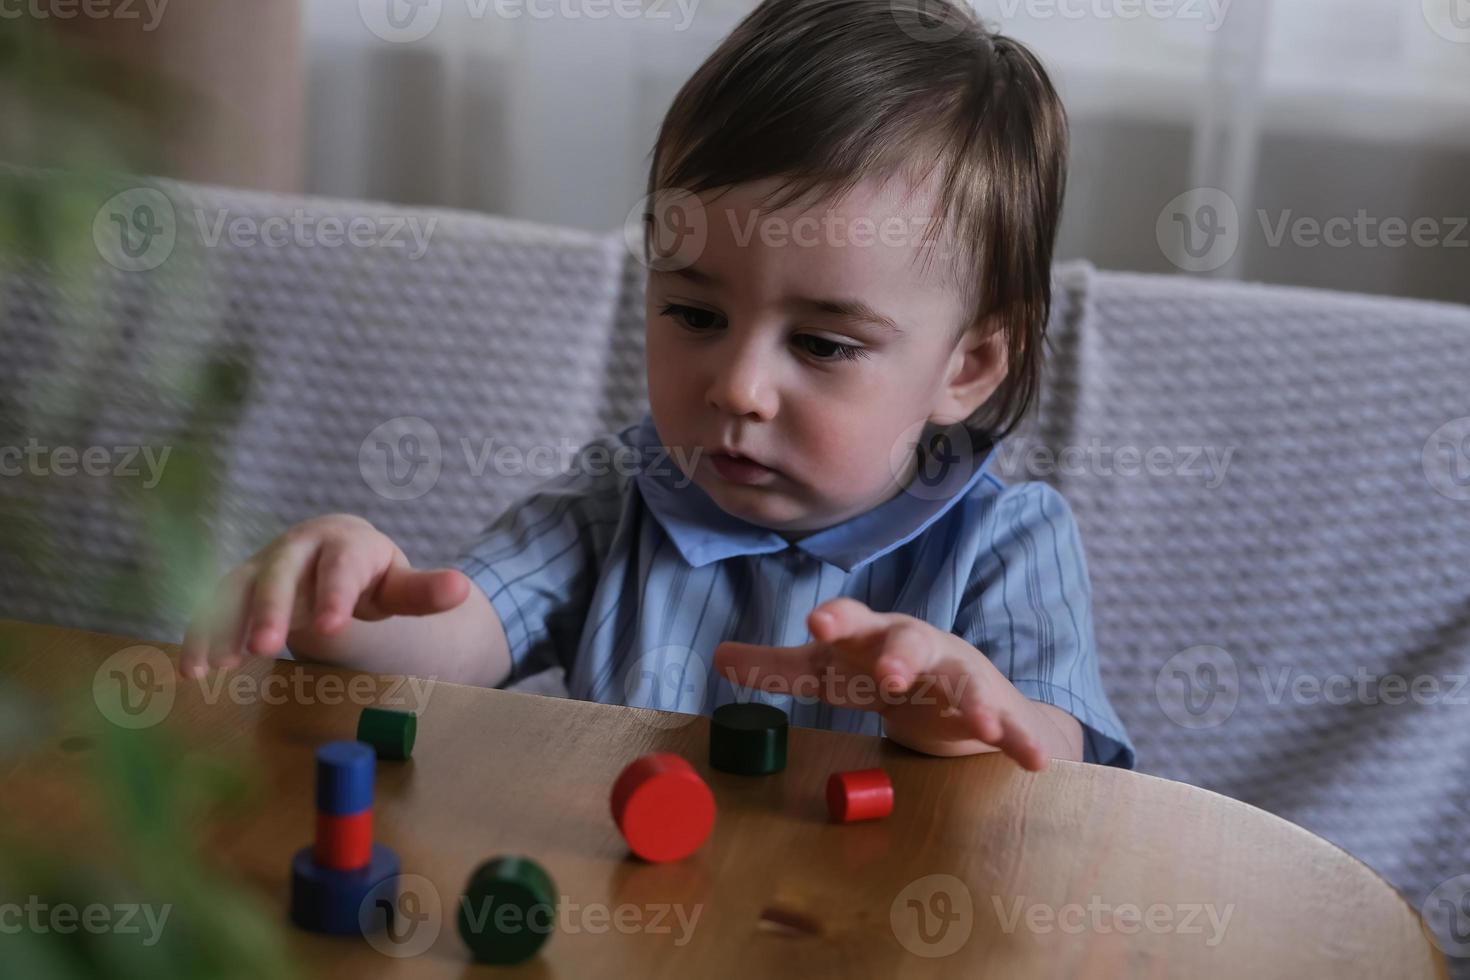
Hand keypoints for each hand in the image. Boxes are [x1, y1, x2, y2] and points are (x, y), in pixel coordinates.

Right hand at [179, 513, 469, 677]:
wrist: (333, 552)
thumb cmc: (370, 575)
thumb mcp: (397, 584)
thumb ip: (424, 591)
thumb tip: (462, 589)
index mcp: (345, 544)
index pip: (340, 567)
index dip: (335, 594)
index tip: (332, 626)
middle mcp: (298, 547)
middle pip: (282, 574)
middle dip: (271, 609)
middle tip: (266, 648)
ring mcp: (263, 564)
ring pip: (238, 588)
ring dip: (224, 625)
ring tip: (216, 666)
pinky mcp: (238, 584)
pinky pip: (214, 606)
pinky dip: (202, 633)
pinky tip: (193, 669)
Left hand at [713, 597, 1049, 769]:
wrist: (957, 693)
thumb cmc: (881, 673)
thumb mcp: (829, 671)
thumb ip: (779, 667)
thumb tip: (717, 656)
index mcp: (873, 637)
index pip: (851, 622)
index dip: (836, 620)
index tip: (816, 620)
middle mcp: (917, 648)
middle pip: (910, 642)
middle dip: (902, 655)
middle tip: (891, 674)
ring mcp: (958, 676)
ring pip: (965, 680)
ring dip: (972, 698)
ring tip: (980, 721)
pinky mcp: (991, 708)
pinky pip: (1009, 723)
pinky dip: (1021, 739)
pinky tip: (1034, 761)